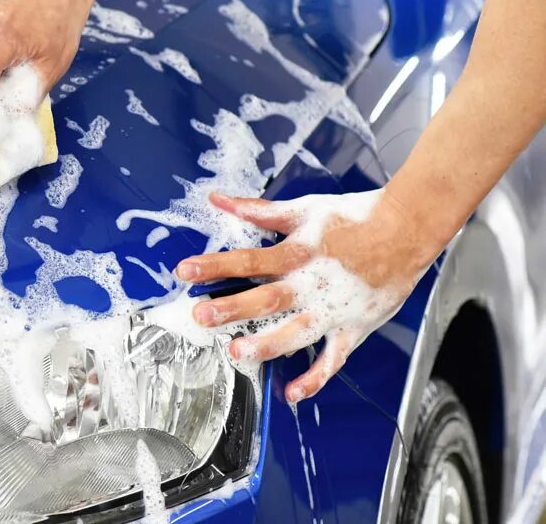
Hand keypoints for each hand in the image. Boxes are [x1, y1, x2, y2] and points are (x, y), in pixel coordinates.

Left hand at [175, 189, 440, 401]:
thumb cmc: (353, 217)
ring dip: (268, 344)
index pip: (248, 260)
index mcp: (298, 252)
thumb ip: (257, 211)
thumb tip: (219, 200)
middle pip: (267, 299)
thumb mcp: (302, 209)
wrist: (407, 230)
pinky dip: (315, 378)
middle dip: (232, 308)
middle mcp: (313, 284)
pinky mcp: (353, 328)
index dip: (216, 265)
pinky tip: (292, 392)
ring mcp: (333, 310)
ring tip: (239, 353)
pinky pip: (333, 359)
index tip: (185, 271)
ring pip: (296, 332)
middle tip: (202, 316)